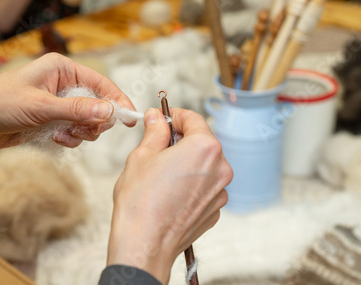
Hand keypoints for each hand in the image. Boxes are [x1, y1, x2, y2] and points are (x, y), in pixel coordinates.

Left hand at [0, 53, 134, 164]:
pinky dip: (70, 138)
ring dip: (82, 132)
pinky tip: (56, 139)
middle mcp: (62, 84)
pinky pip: (74, 131)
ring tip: (65, 134)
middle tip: (87, 131)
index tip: (130, 118)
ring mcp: (57, 103)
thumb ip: (76, 110)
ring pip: (87, 120)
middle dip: (95, 121)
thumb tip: (109, 111)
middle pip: (97, 104)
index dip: (117, 100)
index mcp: (62, 69)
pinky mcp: (51, 120)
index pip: (100, 83)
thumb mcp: (40, 106)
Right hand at [107, 108, 232, 283]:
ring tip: (161, 174)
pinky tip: (169, 193)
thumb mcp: (142, 155)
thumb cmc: (140, 202)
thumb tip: (156, 118)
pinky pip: (204, 187)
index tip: (163, 118)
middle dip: (181, 140)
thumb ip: (155, 131)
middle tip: (157, 146)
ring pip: (204, 166)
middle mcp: (220, 169)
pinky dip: (190, 184)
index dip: (175, 115)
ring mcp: (219, 192)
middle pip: (202, 142)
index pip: (194, 119)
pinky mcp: (214, 210)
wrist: (144, 244)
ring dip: (186, 163)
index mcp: (204, 148)